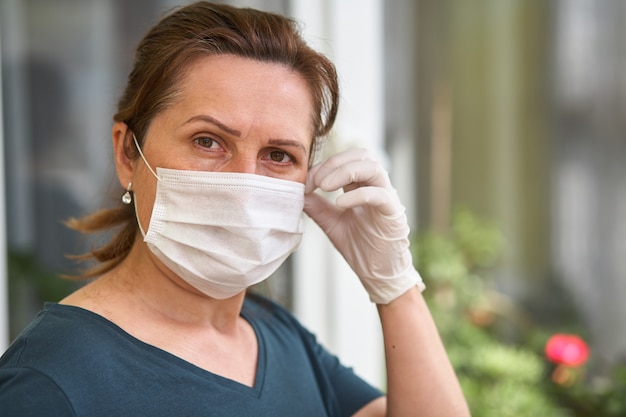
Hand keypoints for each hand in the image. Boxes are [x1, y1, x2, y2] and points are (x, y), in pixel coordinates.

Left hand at [304, 148, 424, 303]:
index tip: (305, 183)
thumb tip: (298, 191)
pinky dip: (358, 195)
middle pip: (361, 155)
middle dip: (334, 162)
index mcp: (362, 187)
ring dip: (345, 172)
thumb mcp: (331, 223)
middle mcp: (376, 187)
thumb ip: (317, 206)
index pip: (345, 160)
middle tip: (315, 181)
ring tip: (324, 186)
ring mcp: (387, 198)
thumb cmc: (361, 248)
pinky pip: (380, 195)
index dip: (323, 166)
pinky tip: (340, 203)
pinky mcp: (394, 214)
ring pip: (373, 167)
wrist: (378, 275)